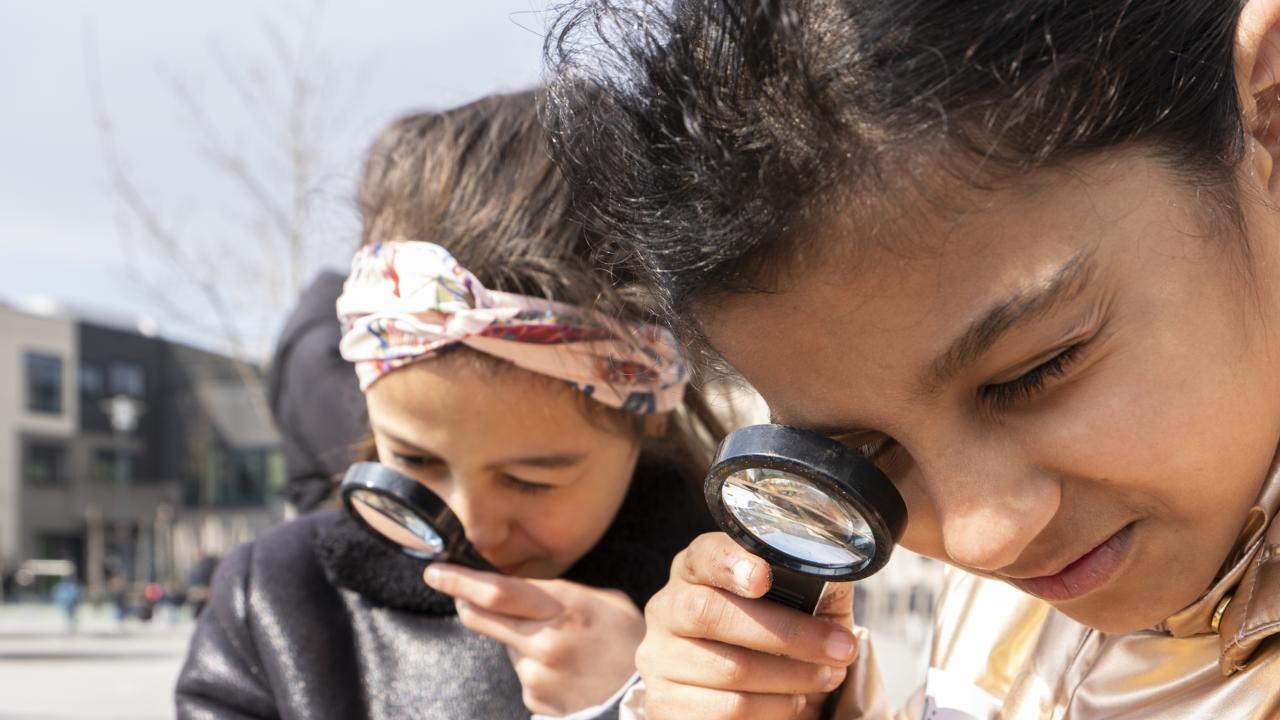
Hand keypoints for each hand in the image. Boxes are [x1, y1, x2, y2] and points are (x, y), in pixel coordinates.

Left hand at [424, 563, 644, 715]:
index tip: (435, 571)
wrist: (646, 695)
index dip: (460, 580)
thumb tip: (519, 591)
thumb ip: (560, 594)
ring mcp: (539, 674)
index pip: (499, 591)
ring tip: (562, 648)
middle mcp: (547, 641)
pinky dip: (536, 669)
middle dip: (462, 600)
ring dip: (519, 641)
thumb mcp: (604, 602)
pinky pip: (524, 675)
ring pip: (508, 646)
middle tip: (454, 591)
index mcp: (567, 607)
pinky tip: (565, 671)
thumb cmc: (628, 641)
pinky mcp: (537, 699)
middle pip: (483, 616)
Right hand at [635, 532, 857, 719]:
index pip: (704, 555)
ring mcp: (661, 658)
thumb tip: (836, 571)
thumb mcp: (791, 598)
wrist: (737, 687)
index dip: (731, 563)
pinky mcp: (665, 703)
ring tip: (826, 676)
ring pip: (727, 669)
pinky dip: (772, 709)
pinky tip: (793, 701)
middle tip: (839, 647)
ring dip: (791, 677)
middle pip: (710, 613)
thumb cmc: (770, 631)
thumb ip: (808, 581)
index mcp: (695, 569)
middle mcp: (667, 608)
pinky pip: (726, 710)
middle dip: (786, 633)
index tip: (764, 577)